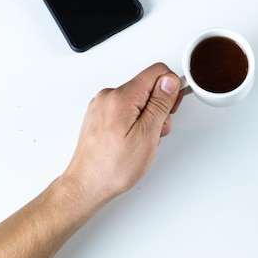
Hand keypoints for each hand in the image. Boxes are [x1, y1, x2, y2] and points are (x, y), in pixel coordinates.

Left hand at [62, 63, 183, 207]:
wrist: (86, 185)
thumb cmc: (113, 167)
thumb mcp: (147, 135)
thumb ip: (160, 104)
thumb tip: (169, 81)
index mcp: (121, 97)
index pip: (157, 72)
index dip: (171, 88)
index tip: (170, 108)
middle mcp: (109, 96)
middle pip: (148, 86)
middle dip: (159, 107)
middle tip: (156, 131)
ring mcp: (102, 106)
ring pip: (138, 99)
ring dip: (148, 117)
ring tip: (142, 141)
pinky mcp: (100, 116)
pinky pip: (126, 109)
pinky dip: (135, 122)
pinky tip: (132, 140)